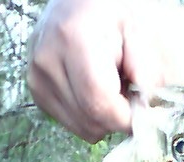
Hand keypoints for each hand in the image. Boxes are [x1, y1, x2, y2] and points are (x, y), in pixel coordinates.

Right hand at [27, 0, 159, 142]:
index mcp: (74, 39)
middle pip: (92, 121)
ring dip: (106, 119)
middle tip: (130, 95)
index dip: (127, 118)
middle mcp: (48, 59)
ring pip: (83, 128)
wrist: (76, 2)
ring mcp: (37, 76)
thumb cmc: (111, 13)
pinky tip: (96, 91)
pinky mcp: (36, 90)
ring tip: (112, 88)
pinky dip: (92, 117)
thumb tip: (147, 109)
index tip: (143, 111)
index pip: (100, 104)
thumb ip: (147, 70)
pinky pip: (73, 124)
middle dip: (119, 119)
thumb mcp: (138, 30)